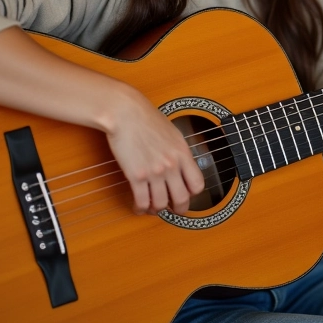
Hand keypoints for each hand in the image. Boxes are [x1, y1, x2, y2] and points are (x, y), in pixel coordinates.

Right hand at [105, 83, 204, 215]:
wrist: (125, 112)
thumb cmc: (146, 118)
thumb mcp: (172, 133)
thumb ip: (178, 152)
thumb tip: (181, 166)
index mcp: (182, 153)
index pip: (197, 184)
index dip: (193, 194)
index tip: (186, 194)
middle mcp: (171, 165)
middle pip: (182, 199)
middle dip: (179, 209)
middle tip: (173, 209)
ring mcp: (154, 172)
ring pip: (161, 204)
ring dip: (157, 210)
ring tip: (153, 207)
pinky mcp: (136, 176)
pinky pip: (142, 202)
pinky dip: (140, 208)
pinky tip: (139, 206)